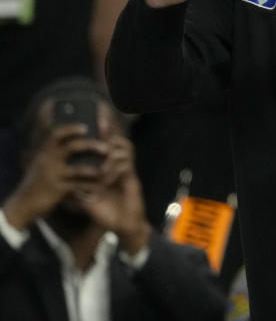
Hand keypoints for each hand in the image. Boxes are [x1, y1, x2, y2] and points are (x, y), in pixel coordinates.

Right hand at [1, 125, 106, 229]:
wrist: (22, 205)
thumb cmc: (36, 184)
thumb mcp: (41, 166)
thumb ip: (53, 156)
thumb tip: (77, 145)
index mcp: (44, 153)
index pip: (56, 135)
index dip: (70, 129)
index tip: (85, 128)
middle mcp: (47, 161)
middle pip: (73, 147)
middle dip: (92, 146)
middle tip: (106, 148)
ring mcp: (52, 175)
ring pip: (80, 169)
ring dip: (96, 170)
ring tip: (106, 171)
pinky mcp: (57, 190)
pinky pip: (79, 186)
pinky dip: (90, 188)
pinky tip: (99, 189)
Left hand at [79, 135, 150, 253]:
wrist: (125, 226)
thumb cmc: (107, 215)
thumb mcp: (88, 203)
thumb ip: (79, 194)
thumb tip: (66, 186)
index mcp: (106, 171)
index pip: (104, 149)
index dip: (103, 136)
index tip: (95, 124)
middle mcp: (118, 168)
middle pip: (118, 143)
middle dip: (110, 136)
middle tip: (102, 130)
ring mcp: (127, 172)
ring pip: (125, 151)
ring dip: (112, 156)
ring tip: (104, 165)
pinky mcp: (133, 178)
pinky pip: (127, 166)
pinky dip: (118, 168)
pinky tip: (110, 178)